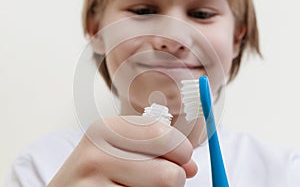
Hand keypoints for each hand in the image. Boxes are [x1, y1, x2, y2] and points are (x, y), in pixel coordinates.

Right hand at [48, 116, 197, 186]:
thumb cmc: (96, 171)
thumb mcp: (118, 147)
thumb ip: (155, 148)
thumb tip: (191, 166)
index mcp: (105, 129)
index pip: (164, 135)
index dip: (182, 151)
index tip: (179, 159)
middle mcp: (96, 155)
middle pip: (170, 174)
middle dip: (172, 180)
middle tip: (151, 180)